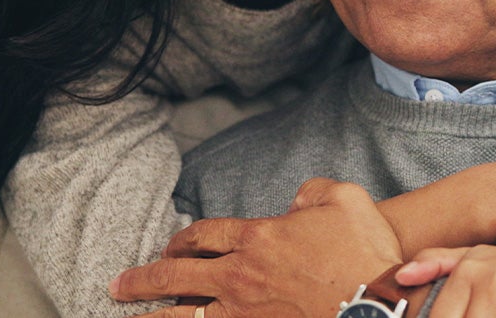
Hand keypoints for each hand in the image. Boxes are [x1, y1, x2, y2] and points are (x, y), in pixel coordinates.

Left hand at [110, 178, 402, 316]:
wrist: (379, 301)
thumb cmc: (362, 249)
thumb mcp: (340, 197)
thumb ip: (310, 191)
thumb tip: (296, 202)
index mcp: (259, 237)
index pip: (205, 234)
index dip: (182, 239)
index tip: (168, 246)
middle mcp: (243, 276)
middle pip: (178, 277)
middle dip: (143, 280)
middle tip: (116, 286)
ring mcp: (248, 313)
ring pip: (186, 316)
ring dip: (154, 316)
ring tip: (129, 316)